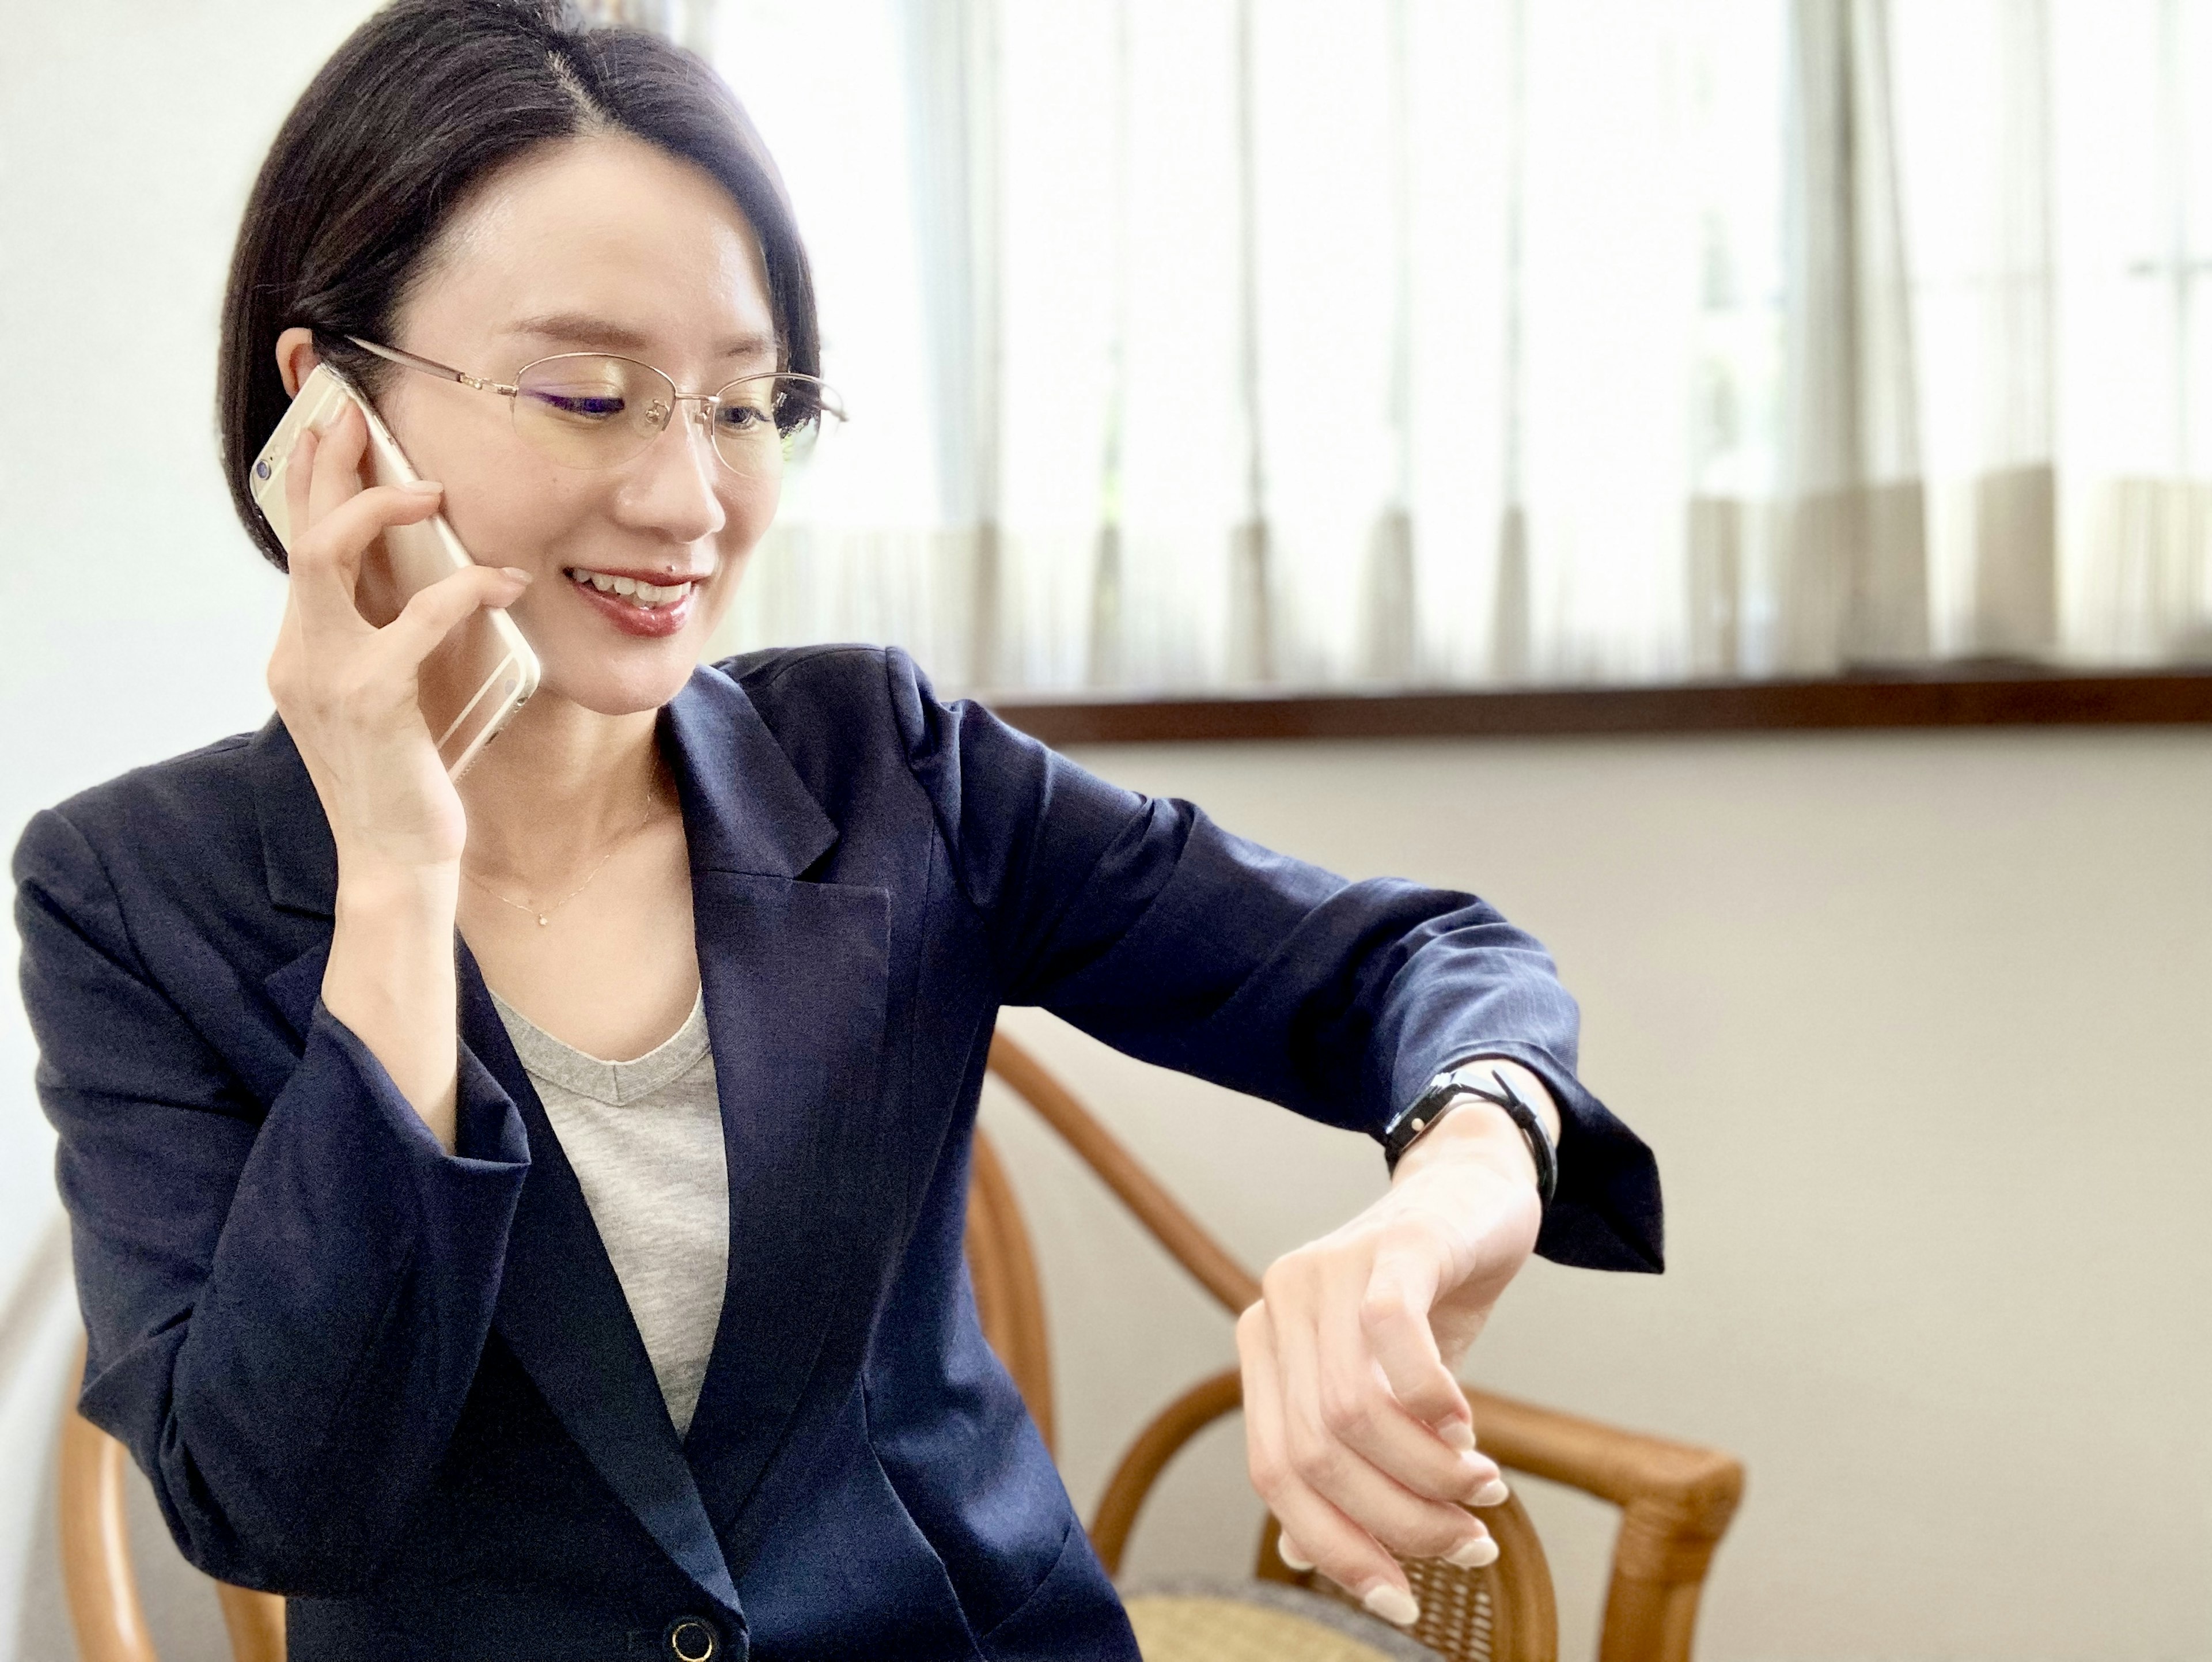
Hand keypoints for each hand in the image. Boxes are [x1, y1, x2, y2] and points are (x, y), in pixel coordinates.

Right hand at [264, 402, 529, 879]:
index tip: (328, 422)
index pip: (297, 546)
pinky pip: (416, 617)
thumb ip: (386, 640)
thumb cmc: (407, 780)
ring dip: (378, 508)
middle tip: (352, 409)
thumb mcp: (388, 697)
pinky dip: (466, 588)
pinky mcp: (372, 698)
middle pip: (299, 532)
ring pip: (327, 557)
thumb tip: (426, 580)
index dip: (307, 479)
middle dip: (324, 463)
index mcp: (302, 652)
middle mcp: (299, 656)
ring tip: (431, 488)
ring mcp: (327, 676)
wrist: (398, 860)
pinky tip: (505, 581)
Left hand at [1236, 1062, 1554, 1627]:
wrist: (1472, 1187)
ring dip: (1428, 1475)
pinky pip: (1394, 1338)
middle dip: (1397, 1522)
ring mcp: (1328, 1268)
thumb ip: (1340, 1460)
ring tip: (1484, 1493)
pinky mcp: (1390, 1245)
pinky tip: (1470, 1430)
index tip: (1402, 1602)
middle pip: (1315, 1454)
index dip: (1336, 1549)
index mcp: (1263, 1345)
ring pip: (1354, 1411)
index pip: (1275, 1475)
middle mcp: (1278, 1304)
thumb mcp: (1380, 1389)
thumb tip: (1303, 1556)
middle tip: (1469, 1544)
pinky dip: (1434, 1403)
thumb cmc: (1426, 1300)